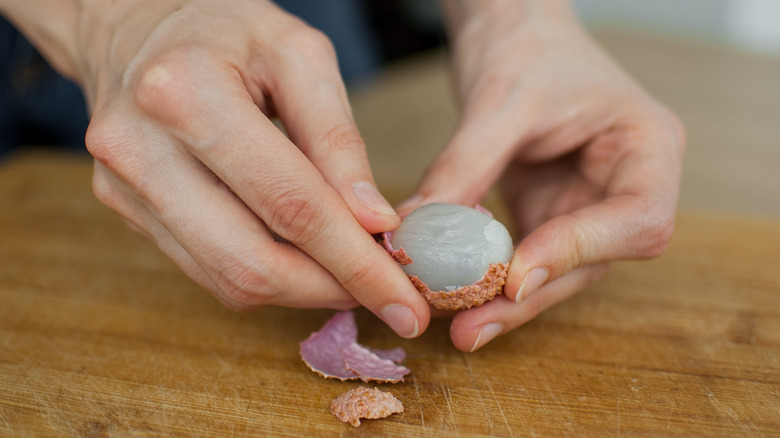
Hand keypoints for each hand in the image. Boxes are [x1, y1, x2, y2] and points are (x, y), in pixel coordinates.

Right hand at [2, 0, 429, 336]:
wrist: (133, 24)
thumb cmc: (224, 30)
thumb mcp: (299, 57)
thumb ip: (338, 138)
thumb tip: (373, 223)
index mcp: (187, 94)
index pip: (290, 204)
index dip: (355, 262)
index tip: (405, 298)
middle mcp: (141, 151)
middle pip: (251, 261)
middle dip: (330, 289)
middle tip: (384, 293)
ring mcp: (124, 188)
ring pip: (227, 279)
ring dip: (300, 290)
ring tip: (348, 274)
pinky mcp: (125, 209)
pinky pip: (205, 269)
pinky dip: (263, 276)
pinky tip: (301, 260)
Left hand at [408, 0, 683, 349]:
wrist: (512, 27)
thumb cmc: (526, 46)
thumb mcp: (499, 102)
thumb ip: (464, 167)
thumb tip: (417, 233)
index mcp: (648, 149)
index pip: (637, 221)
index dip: (580, 252)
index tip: (518, 273)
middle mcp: (624, 187)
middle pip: (591, 261)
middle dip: (529, 296)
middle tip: (472, 327)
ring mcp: (585, 206)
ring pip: (553, 271)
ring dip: (504, 300)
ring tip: (457, 324)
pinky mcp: (546, 214)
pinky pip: (521, 257)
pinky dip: (487, 277)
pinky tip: (451, 293)